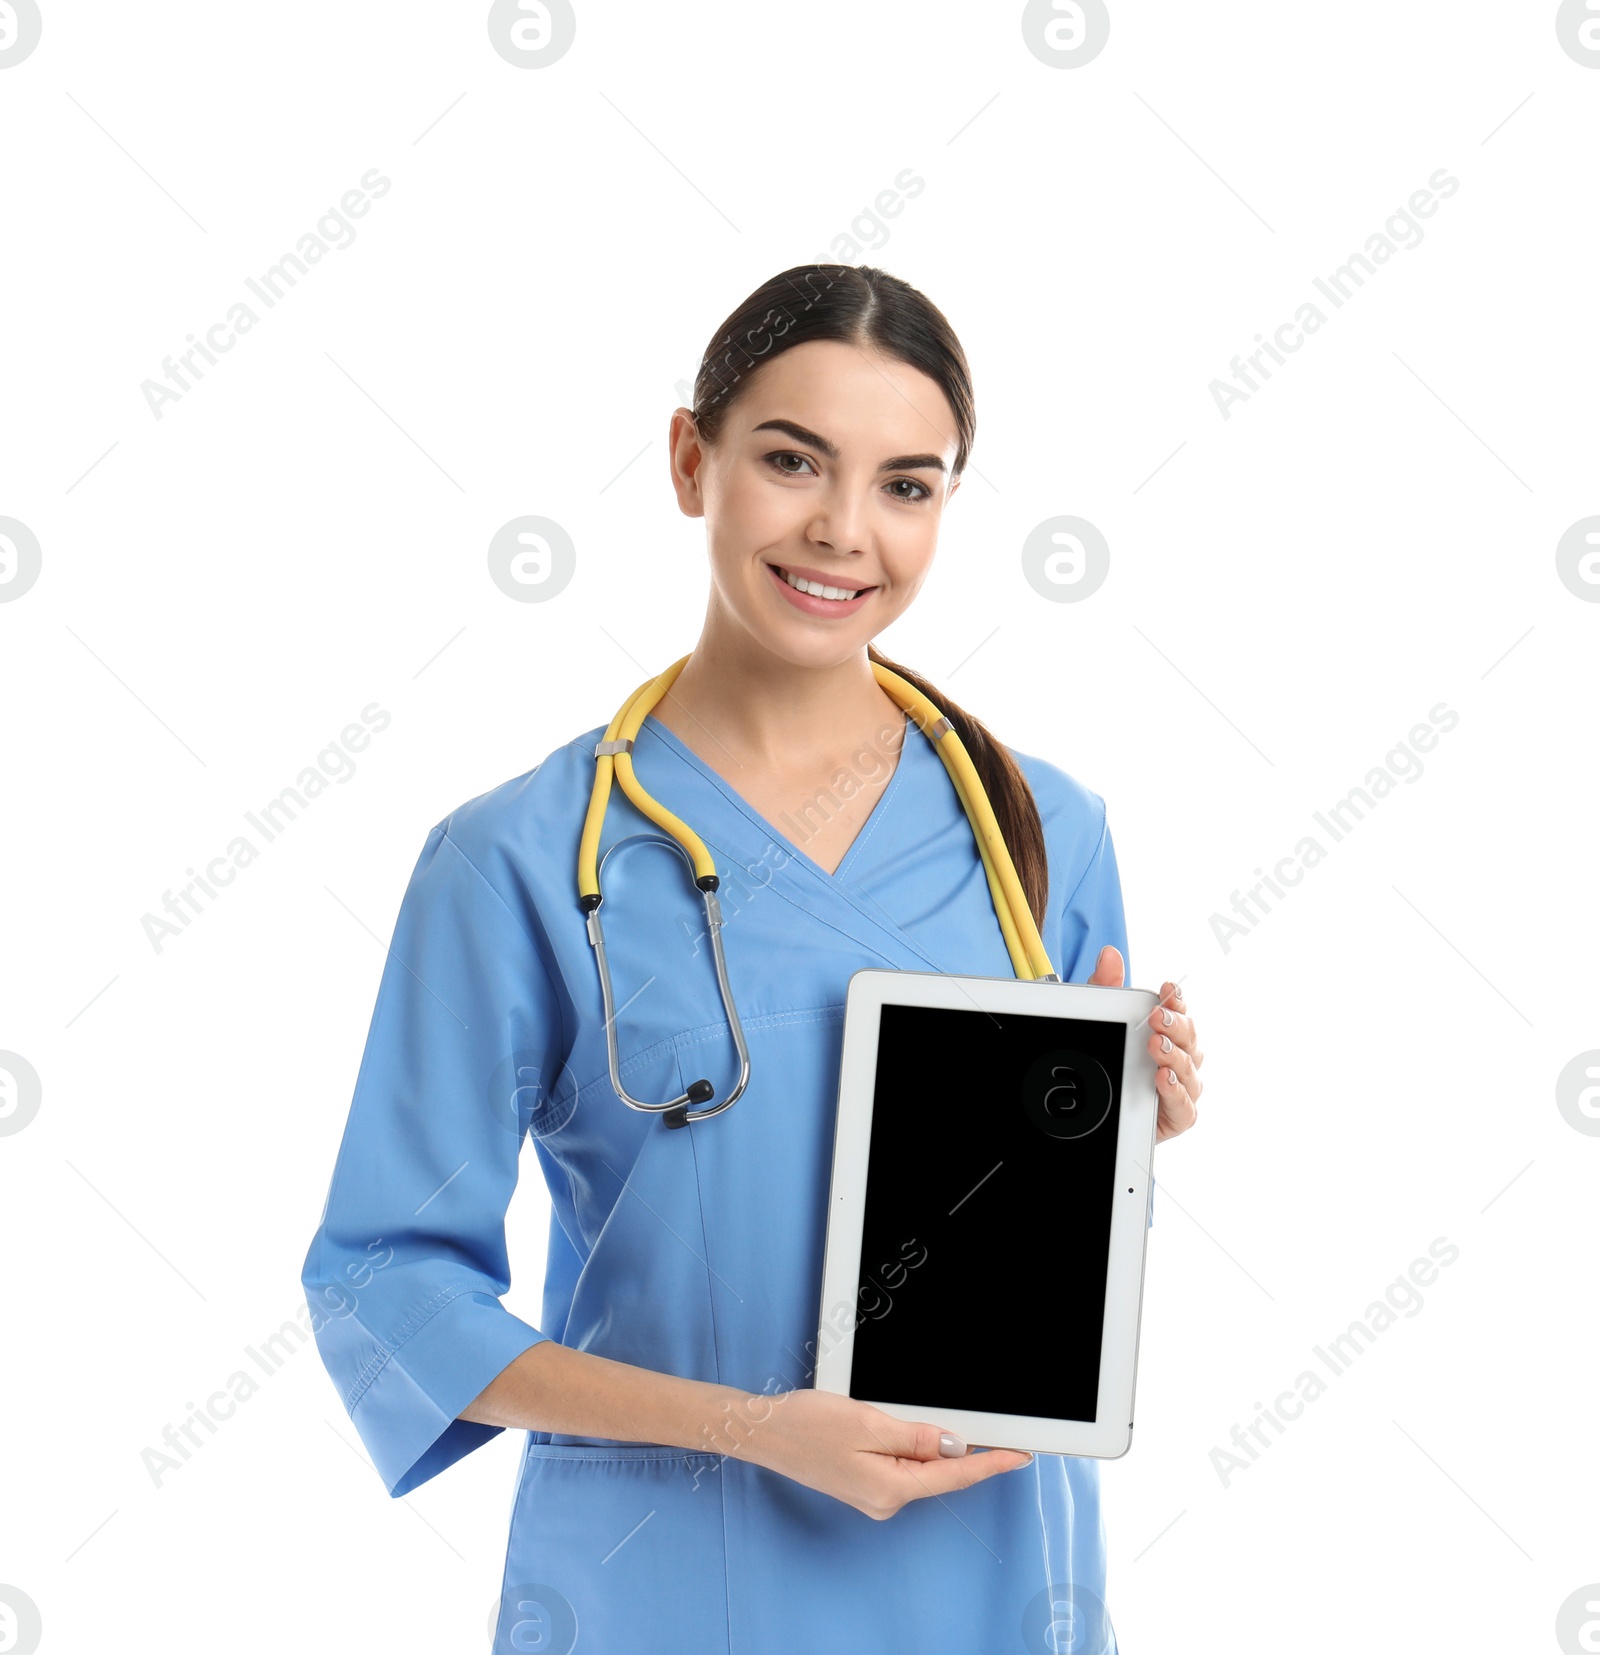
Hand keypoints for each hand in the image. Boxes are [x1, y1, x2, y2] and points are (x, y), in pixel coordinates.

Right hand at [712, 1386, 1032, 1518]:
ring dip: (935, 1446)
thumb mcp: (869, 1423)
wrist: (766, 1433)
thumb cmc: (808, 1425)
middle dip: (964, 1450)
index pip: (954, 1476)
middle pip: (940, 1473)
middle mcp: (885, 1500)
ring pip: (921, 1469)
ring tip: (932, 1419)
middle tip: (992, 1427)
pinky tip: (910, 1429)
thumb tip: (956, 1445)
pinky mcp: (865, 1484)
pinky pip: (903, 1466)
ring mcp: (874, 1495)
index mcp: (890, 1488)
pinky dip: (915, 1448)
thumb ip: (916, 1437)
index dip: (990, 1463)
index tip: (1020, 1455)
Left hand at [1088, 945, 1202, 1142]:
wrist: (1094, 1108)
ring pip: (1190, 1070)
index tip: (1167, 989)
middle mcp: (1180, 1058)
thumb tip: (1109, 954)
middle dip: (1175, 1025)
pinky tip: (1162, 1078)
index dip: (1177, 1000)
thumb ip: (1106, 988)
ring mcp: (1181, 1087)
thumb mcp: (1100, 1022)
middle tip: (1156, 1017)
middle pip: (1189, 1038)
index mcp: (1168, 1032)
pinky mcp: (1176, 1116)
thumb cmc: (1110, 1060)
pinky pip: (1185, 1106)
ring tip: (1156, 1046)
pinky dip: (1176, 1092)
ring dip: (1174, 1057)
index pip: (1179, 1012)